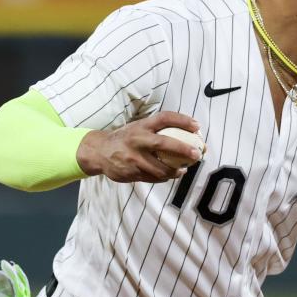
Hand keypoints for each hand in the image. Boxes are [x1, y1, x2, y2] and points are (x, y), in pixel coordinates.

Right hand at [76, 112, 202, 182]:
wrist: (99, 152)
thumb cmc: (126, 138)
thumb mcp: (138, 127)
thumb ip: (157, 129)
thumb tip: (187, 133)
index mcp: (141, 126)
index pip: (164, 118)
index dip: (182, 120)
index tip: (197, 126)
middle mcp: (137, 140)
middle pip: (164, 143)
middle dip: (183, 149)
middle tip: (197, 154)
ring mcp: (133, 158)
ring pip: (160, 168)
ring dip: (176, 171)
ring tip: (184, 169)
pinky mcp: (131, 173)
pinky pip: (153, 178)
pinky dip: (164, 177)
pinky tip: (171, 175)